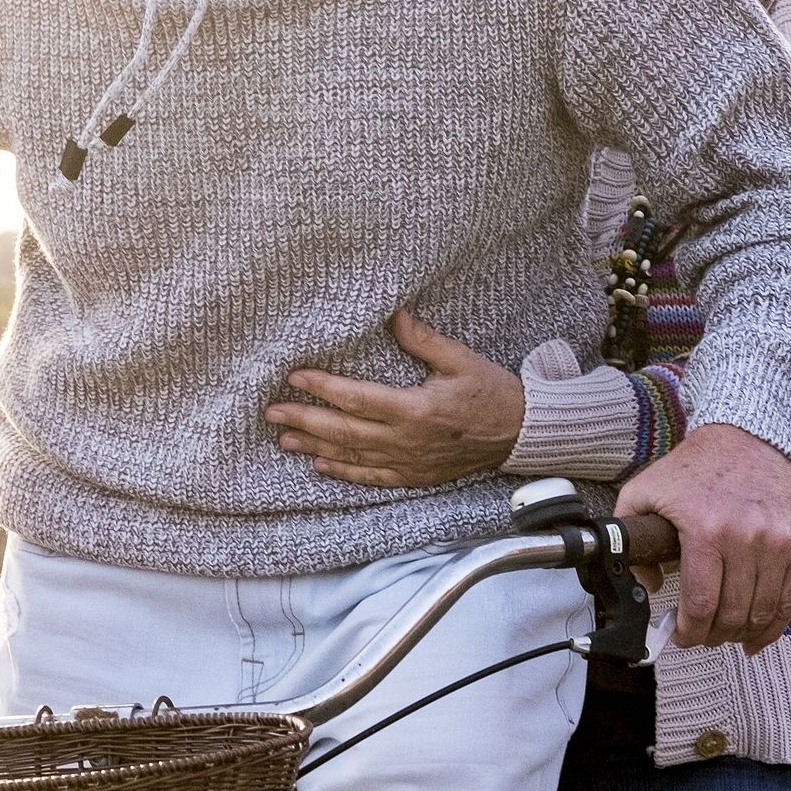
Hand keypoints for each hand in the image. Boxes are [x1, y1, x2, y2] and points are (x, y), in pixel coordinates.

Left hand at [272, 311, 522, 487]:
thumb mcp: (460, 360)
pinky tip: (321, 466)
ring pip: (352, 456)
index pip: (357, 399)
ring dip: (314, 447)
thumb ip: (422, 340)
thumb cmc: (491, 392)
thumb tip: (393, 313)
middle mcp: (406, 440)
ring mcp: (409, 463)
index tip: (294, 378)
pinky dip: (344, 472)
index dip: (323, 388)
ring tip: (283, 439)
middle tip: (271, 412)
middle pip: (344, 431)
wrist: (519, 434)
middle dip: (304, 419)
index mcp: (415, 409)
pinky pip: (372, 477)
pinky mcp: (414, 477)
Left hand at [617, 424, 790, 654]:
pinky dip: (775, 625)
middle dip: (713, 635)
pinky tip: (758, 637)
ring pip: (762, 611)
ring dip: (742, 633)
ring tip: (726, 634)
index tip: (680, 636)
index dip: (689, 632)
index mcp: (705, 530)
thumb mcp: (645, 491)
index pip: (700, 604)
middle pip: (733, 613)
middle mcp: (745, 539)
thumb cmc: (693, 468)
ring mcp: (777, 542)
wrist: (748, 437)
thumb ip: (628, 535)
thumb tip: (645, 583)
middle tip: (702, 636)